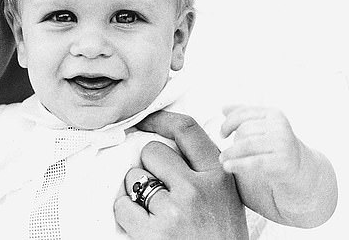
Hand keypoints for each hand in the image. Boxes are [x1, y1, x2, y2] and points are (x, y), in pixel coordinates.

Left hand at [114, 111, 247, 239]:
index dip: (161, 119)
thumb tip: (167, 144)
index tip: (146, 120)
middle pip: (153, 151)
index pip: (187, 129)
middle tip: (156, 187)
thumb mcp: (225, 199)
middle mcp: (199, 189)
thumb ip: (203, 171)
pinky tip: (141, 225)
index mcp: (220, 177)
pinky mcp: (154, 232)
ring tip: (152, 211)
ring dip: (135, 191)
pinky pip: (123, 205)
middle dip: (147, 166)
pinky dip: (125, 213)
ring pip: (134, 177)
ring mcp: (175, 211)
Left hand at [219, 105, 300, 182]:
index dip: (228, 123)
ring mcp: (282, 143)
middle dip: (232, 141)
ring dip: (230, 153)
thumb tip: (223, 108)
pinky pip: (254, 161)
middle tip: (225, 153)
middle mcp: (279, 126)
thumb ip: (245, 115)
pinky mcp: (282, 161)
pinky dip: (238, 164)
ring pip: (247, 145)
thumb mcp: (263, 126)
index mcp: (274, 114)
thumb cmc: (275, 143)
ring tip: (222, 160)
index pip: (244, 113)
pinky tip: (228, 167)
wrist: (300, 165)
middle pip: (245, 130)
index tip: (221, 134)